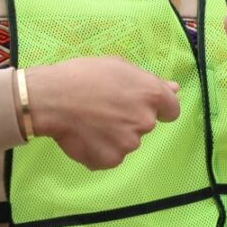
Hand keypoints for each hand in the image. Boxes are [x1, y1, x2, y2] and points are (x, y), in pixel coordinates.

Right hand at [26, 57, 179, 169]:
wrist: (52, 99)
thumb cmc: (84, 75)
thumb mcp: (119, 67)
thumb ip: (150, 81)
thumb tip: (174, 89)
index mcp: (151, 96)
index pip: (171, 110)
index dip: (157, 107)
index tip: (139, 105)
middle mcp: (145, 122)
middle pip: (145, 124)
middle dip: (130, 118)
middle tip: (105, 108)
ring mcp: (129, 144)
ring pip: (127, 141)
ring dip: (114, 135)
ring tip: (91, 121)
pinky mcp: (111, 160)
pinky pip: (110, 156)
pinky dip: (100, 149)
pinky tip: (85, 135)